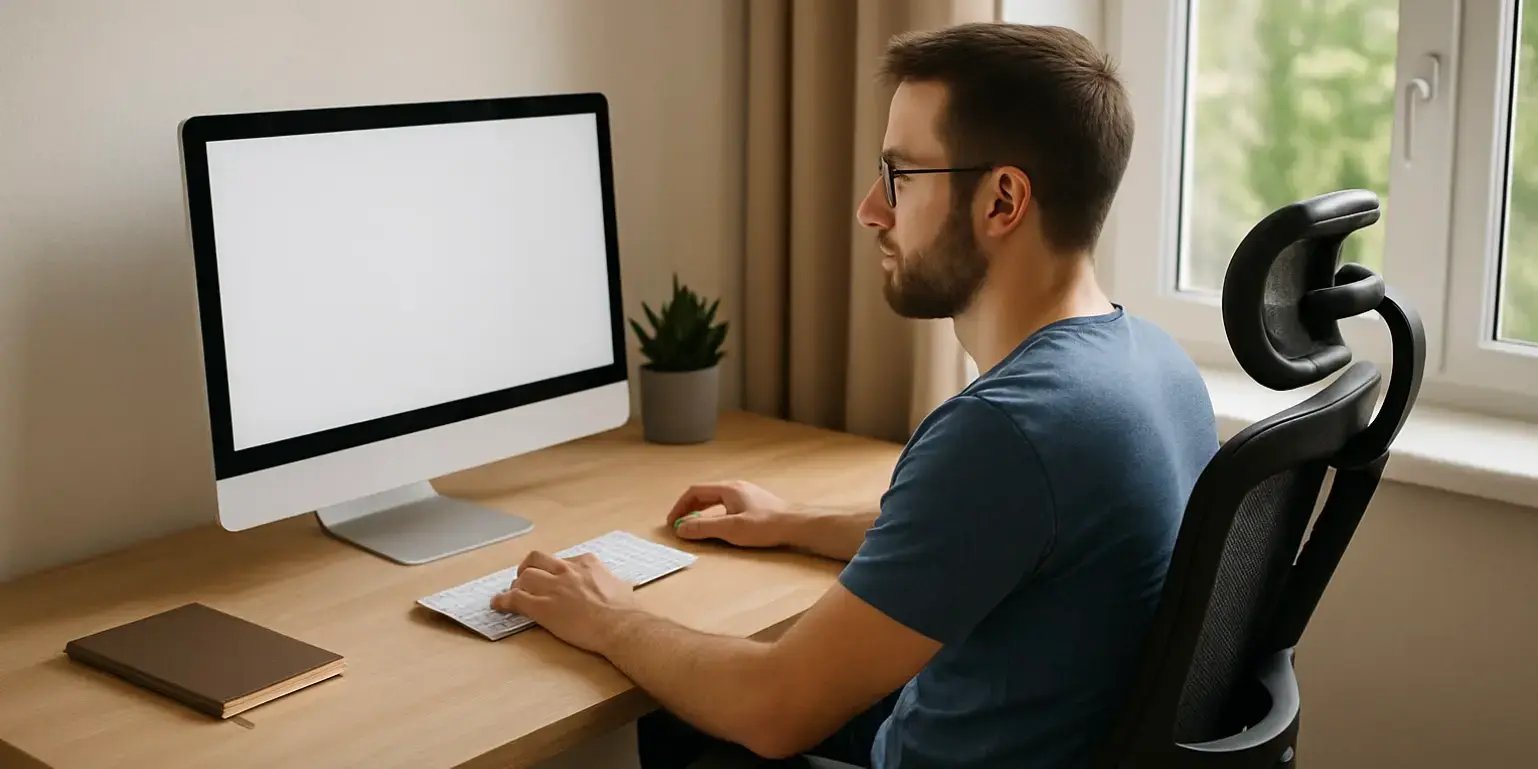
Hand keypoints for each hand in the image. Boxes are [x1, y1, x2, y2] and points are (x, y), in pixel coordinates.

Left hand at [490, 551, 636, 652]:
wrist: (620, 626)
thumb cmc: (625, 611)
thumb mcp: (622, 586)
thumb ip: (616, 583)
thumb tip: (623, 586)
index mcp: (586, 563)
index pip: (561, 559)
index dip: (552, 569)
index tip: (551, 576)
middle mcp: (567, 570)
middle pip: (536, 560)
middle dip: (527, 568)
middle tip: (524, 579)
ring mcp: (553, 588)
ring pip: (524, 578)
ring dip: (516, 585)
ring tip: (512, 594)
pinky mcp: (543, 607)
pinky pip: (516, 599)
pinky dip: (503, 601)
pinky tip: (497, 604)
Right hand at [665, 480, 795, 547]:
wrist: (797, 524)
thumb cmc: (766, 525)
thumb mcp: (731, 528)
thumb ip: (704, 528)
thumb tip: (681, 528)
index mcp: (728, 488)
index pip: (695, 491)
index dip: (680, 506)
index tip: (672, 523)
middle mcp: (736, 487)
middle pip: (704, 494)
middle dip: (689, 509)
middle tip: (680, 525)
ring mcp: (746, 494)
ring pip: (716, 499)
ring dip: (702, 512)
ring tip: (695, 526)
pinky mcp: (754, 503)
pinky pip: (726, 504)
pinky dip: (715, 513)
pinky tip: (718, 525)